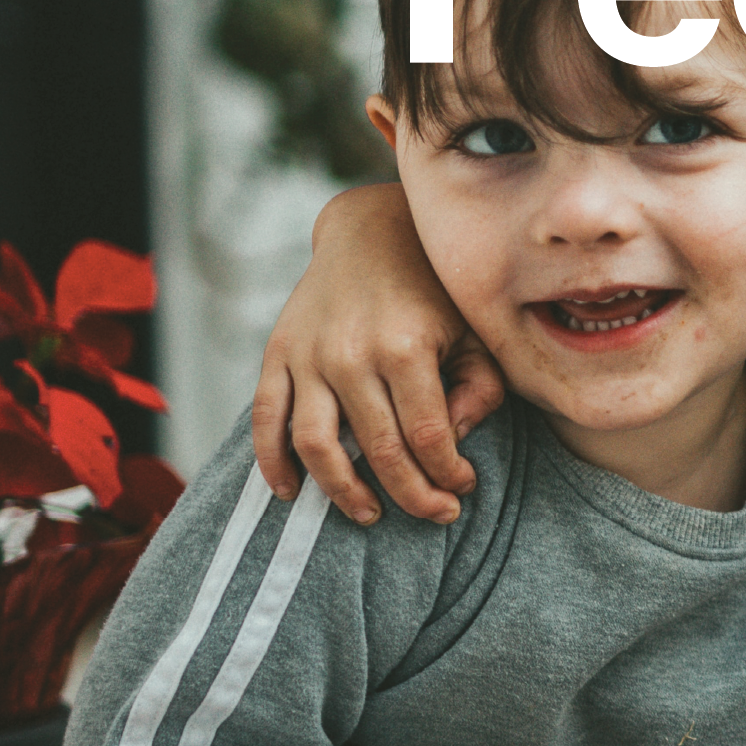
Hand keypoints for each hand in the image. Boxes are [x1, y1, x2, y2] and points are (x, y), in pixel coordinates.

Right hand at [253, 184, 505, 526]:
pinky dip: (272, 462)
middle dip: (413, 494)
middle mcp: (352, 353)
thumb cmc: (434, 289)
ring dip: (343, 492)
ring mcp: (309, 355)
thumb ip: (479, 389)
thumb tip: (451, 443)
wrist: (371, 231)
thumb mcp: (474, 332)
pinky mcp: (278, 352)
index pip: (430, 438)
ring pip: (317, 445)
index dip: (449, 475)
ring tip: (371, 514)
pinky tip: (290, 493)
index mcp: (407, 347)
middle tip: (436, 513)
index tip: (462, 488)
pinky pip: (266, 417)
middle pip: (380, 450)